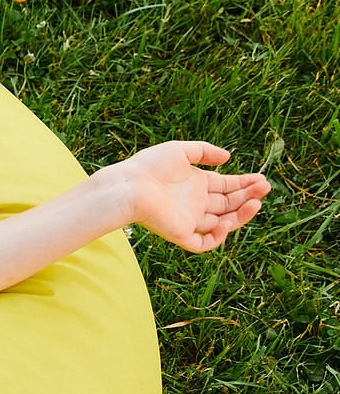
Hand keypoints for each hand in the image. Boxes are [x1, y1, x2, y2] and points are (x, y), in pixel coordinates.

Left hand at [110, 140, 270, 252]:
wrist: (128, 186)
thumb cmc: (149, 166)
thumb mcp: (180, 151)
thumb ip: (204, 152)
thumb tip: (228, 157)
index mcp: (195, 184)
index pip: (226, 186)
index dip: (245, 184)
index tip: (262, 179)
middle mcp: (194, 203)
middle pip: (228, 203)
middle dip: (248, 196)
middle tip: (265, 188)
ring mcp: (188, 220)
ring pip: (222, 223)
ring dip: (241, 214)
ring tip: (256, 202)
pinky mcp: (180, 234)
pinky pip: (204, 242)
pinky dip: (218, 236)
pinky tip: (226, 221)